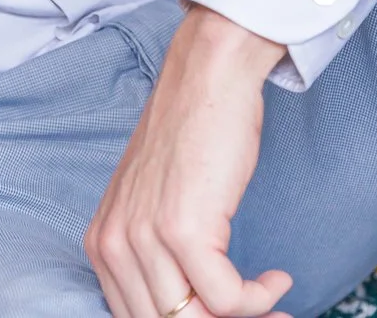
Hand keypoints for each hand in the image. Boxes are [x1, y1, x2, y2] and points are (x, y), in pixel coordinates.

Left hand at [85, 6, 294, 317]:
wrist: (206, 82)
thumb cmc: (191, 141)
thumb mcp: (155, 207)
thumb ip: (156, 257)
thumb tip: (194, 309)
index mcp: (100, 244)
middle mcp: (112, 245)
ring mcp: (144, 238)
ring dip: (249, 317)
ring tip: (276, 305)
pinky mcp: (183, 229)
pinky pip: (226, 299)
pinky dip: (259, 298)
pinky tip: (276, 278)